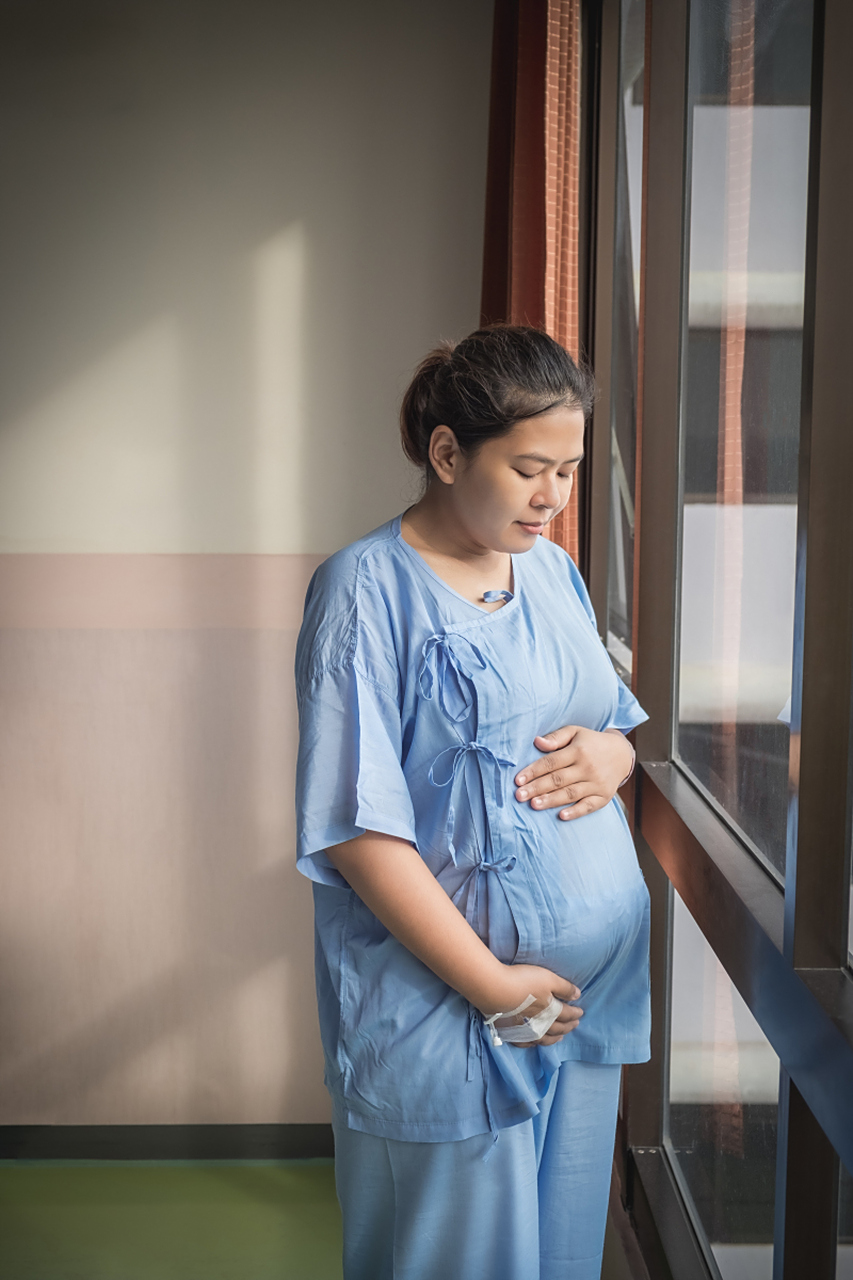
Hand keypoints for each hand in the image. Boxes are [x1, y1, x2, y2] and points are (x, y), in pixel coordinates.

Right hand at [482, 963, 582, 1046]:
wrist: (494, 990)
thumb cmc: (522, 981)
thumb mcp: (548, 978)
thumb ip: (564, 988)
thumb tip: (578, 996)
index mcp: (552, 1012)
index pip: (567, 1014)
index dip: (575, 1013)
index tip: (580, 1013)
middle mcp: (541, 1026)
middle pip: (558, 1028)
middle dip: (568, 1026)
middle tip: (574, 1025)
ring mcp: (525, 1032)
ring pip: (544, 1039)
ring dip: (554, 1038)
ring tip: (560, 1037)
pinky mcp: (510, 1033)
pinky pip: (526, 1043)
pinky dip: (534, 1044)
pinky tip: (535, 1042)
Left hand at [514, 725, 634, 821]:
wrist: (621, 754)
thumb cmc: (591, 743)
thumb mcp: (575, 732)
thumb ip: (556, 737)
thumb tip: (537, 742)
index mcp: (578, 750)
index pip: (551, 762)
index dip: (534, 771)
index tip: (518, 780)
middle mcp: (587, 767)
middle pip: (558, 779)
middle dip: (537, 788)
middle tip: (519, 796)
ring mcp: (596, 783)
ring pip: (570, 793)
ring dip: (551, 800)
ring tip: (533, 805)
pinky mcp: (604, 796)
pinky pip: (589, 806)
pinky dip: (575, 812)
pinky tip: (561, 816)